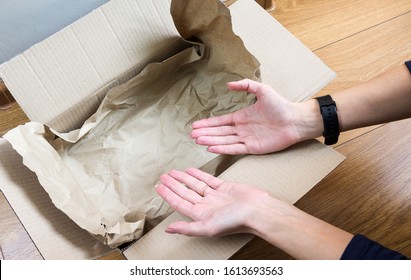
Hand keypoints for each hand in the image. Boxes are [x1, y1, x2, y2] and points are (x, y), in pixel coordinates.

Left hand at [156, 167, 352, 258]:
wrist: (257, 210)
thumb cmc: (235, 221)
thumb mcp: (207, 227)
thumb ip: (187, 228)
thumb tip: (168, 230)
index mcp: (201, 216)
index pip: (179, 204)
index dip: (168, 195)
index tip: (158, 187)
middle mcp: (206, 206)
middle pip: (185, 193)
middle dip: (173, 185)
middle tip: (162, 177)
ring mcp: (215, 196)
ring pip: (195, 185)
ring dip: (183, 179)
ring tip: (172, 172)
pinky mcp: (224, 188)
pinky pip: (208, 180)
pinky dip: (199, 175)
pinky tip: (190, 170)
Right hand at [190, 79, 307, 154]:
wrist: (295, 119)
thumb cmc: (281, 105)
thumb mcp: (262, 90)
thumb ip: (246, 85)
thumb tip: (228, 84)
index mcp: (241, 117)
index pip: (220, 121)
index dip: (207, 123)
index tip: (195, 125)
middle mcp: (241, 129)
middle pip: (219, 132)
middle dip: (205, 133)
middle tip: (192, 135)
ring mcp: (246, 139)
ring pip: (224, 140)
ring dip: (211, 141)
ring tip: (198, 141)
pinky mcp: (253, 148)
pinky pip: (234, 148)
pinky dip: (223, 149)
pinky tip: (211, 148)